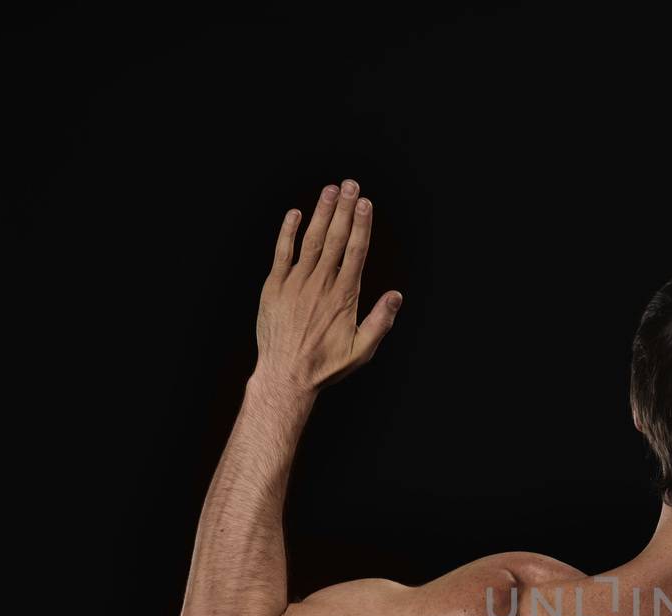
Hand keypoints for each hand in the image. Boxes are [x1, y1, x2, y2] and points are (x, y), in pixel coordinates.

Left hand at [254, 178, 402, 392]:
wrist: (285, 375)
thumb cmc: (325, 366)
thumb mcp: (361, 351)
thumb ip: (380, 322)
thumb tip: (396, 296)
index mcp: (344, 297)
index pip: (355, 252)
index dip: (361, 225)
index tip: (365, 203)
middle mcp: (320, 284)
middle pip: (335, 239)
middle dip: (344, 210)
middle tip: (351, 185)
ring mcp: (295, 283)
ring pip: (311, 240)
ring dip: (321, 213)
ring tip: (330, 190)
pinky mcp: (274, 287)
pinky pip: (282, 253)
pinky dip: (288, 232)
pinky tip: (295, 214)